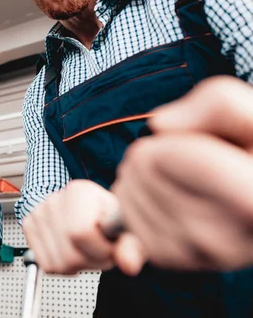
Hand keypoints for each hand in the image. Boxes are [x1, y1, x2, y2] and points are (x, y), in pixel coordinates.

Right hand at [22, 179, 121, 274]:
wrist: (88, 208)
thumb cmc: (108, 216)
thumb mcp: (126, 227)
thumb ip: (131, 245)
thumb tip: (129, 264)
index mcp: (79, 192)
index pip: (80, 233)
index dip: (101, 250)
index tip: (111, 245)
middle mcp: (54, 199)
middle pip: (69, 254)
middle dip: (92, 261)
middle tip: (100, 249)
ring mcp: (38, 213)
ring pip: (58, 263)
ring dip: (77, 265)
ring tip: (87, 248)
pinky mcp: (29, 227)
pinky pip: (46, 264)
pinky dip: (62, 265)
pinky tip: (72, 250)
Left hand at [113, 76, 252, 271]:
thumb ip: (218, 103)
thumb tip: (159, 124)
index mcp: (250, 200)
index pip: (165, 158)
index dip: (173, 139)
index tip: (199, 142)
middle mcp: (225, 238)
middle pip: (139, 169)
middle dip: (154, 152)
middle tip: (190, 159)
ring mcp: (194, 254)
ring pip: (125, 191)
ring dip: (141, 176)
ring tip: (181, 177)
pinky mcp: (171, 259)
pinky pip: (122, 218)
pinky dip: (133, 201)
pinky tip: (163, 198)